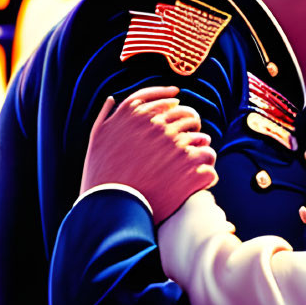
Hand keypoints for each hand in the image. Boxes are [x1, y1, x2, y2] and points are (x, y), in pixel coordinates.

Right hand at [80, 88, 216, 219]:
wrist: (111, 206)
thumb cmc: (101, 174)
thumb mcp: (97, 138)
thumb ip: (106, 115)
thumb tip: (112, 98)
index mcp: (137, 115)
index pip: (164, 100)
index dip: (172, 102)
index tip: (178, 103)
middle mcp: (159, 125)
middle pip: (187, 116)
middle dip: (190, 125)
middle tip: (192, 136)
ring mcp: (177, 145)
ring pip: (202, 138)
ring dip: (201, 147)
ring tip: (198, 160)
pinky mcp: (191, 167)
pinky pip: (208, 161)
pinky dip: (207, 169)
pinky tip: (203, 178)